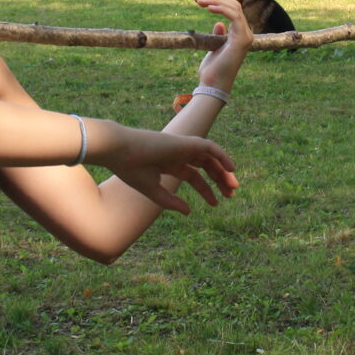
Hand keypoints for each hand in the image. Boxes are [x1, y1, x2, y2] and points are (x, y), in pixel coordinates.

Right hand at [96, 124, 237, 214]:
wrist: (120, 151)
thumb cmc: (130, 170)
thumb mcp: (152, 191)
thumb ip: (170, 202)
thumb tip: (189, 212)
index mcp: (169, 164)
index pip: (193, 176)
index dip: (206, 190)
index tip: (215, 204)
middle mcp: (178, 154)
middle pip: (205, 165)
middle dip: (219, 179)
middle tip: (231, 194)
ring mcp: (182, 147)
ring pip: (210, 156)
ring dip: (224, 169)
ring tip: (234, 186)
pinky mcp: (185, 142)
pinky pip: (210, 147)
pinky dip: (222, 155)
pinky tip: (231, 169)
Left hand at [193, 0, 250, 89]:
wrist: (212, 84)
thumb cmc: (212, 70)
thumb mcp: (213, 47)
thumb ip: (218, 34)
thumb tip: (218, 23)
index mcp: (239, 34)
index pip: (234, 9)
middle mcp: (245, 33)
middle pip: (234, 6)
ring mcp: (245, 36)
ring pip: (234, 8)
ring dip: (214, 2)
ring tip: (198, 1)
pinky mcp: (242, 39)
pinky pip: (234, 16)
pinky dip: (221, 9)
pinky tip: (208, 7)